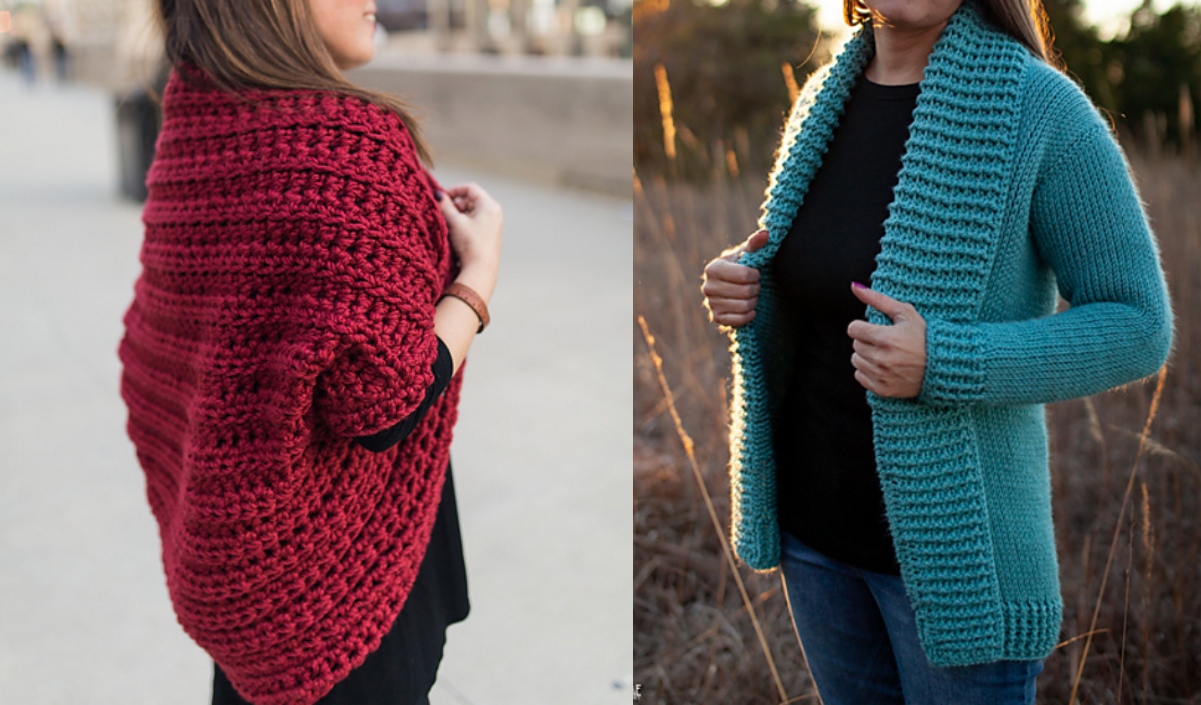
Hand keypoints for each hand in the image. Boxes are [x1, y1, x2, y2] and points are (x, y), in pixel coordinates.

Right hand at [437, 183, 501, 300]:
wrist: (480, 270)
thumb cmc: (470, 244)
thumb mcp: (454, 221)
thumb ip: (444, 205)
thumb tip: (437, 194)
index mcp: (490, 206)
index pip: (470, 188)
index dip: (454, 190)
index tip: (442, 198)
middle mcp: (494, 213)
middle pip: (470, 200)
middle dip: (455, 205)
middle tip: (443, 213)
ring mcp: (492, 225)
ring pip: (471, 212)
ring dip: (457, 215)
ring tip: (448, 225)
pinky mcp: (488, 236)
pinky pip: (474, 223)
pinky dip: (463, 224)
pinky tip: (455, 234)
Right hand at [702, 229, 769, 326]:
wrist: (732, 286)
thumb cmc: (741, 266)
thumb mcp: (747, 254)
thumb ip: (756, 243)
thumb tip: (766, 234)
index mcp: (713, 268)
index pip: (744, 275)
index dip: (756, 275)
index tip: (756, 273)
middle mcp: (708, 287)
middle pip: (745, 292)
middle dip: (756, 289)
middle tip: (756, 285)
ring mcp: (711, 304)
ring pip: (744, 306)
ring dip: (754, 302)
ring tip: (752, 295)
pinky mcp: (717, 318)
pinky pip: (739, 320)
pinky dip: (749, 315)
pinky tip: (750, 309)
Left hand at [847, 283, 926, 398]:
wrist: (943, 366)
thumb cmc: (924, 336)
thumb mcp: (905, 313)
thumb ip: (878, 299)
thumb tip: (855, 287)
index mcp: (886, 338)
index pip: (853, 329)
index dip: (863, 326)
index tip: (876, 329)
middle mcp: (881, 359)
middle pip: (855, 344)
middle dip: (867, 340)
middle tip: (885, 341)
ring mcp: (881, 376)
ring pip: (856, 360)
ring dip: (866, 355)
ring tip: (885, 353)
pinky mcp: (882, 389)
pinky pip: (860, 376)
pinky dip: (868, 371)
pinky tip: (884, 366)